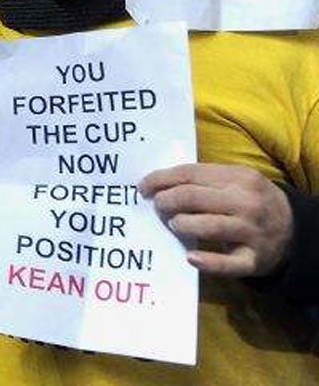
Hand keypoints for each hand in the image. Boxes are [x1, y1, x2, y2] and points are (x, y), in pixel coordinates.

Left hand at [139, 163, 292, 277]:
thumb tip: (159, 183)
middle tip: (158, 207)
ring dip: (181, 225)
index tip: (143, 187)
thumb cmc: (252, 200)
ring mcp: (251, 233)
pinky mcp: (253, 261)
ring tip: (174, 224)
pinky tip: (190, 257)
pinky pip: (225, 264)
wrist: (295, 231)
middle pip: (192, 198)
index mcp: (239, 178)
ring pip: (205, 226)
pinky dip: (206, 262)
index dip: (161, 180)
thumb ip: (203, 179)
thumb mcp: (236, 180)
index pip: (190, 174)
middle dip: (166, 202)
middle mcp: (246, 204)